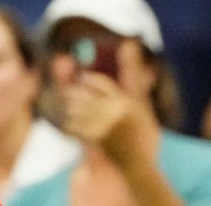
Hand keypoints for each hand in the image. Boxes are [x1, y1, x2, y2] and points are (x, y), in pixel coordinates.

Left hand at [60, 42, 159, 168]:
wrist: (139, 165)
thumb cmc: (141, 133)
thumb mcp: (142, 107)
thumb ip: (134, 79)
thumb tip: (129, 45)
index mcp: (126, 103)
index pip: (100, 83)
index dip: (89, 79)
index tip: (83, 77)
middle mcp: (115, 113)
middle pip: (84, 95)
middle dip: (73, 93)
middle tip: (68, 92)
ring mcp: (105, 127)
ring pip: (76, 110)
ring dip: (70, 109)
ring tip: (69, 107)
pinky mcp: (96, 140)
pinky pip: (75, 127)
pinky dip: (70, 125)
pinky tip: (70, 125)